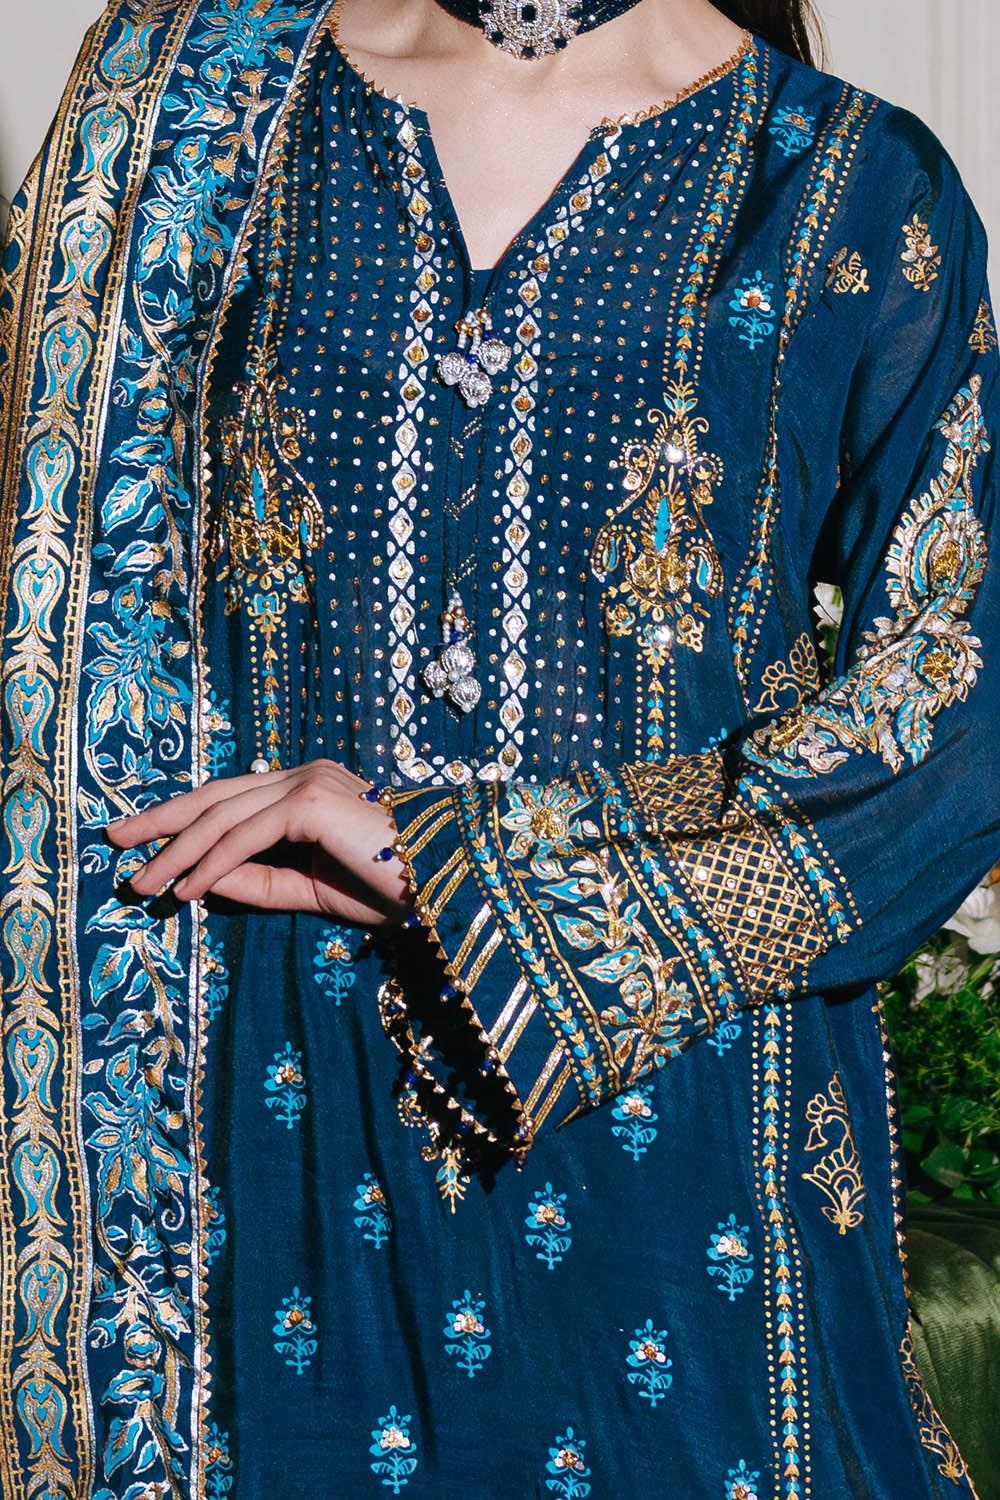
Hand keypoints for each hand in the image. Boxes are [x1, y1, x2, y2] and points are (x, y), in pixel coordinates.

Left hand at [105, 760, 409, 926]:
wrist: (445, 884)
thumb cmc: (391, 888)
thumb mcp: (310, 891)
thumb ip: (260, 882)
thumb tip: (202, 882)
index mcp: (306, 788)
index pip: (230, 799)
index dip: (183, 820)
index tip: (142, 843)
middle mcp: (303, 775)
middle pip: (214, 796)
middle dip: (161, 819)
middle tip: (113, 840)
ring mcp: (306, 782)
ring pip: (222, 816)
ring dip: (175, 851)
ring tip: (140, 881)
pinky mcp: (310, 801)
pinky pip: (246, 835)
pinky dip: (212, 862)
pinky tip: (187, 889)